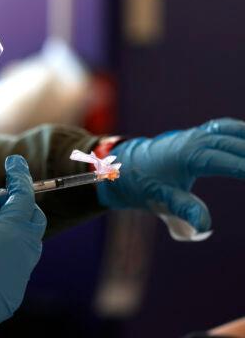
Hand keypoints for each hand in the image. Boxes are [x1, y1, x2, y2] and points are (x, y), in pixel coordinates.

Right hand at [0, 156, 46, 337]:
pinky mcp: (13, 294)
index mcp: (11, 233)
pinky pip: (17, 267)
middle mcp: (23, 253)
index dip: (19, 176)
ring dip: (10, 229)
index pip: (23, 196)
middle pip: (33, 219)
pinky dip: (6, 253)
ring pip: (27, 244)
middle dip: (17, 204)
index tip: (13, 162)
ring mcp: (21, 276)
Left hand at [97, 118, 244, 232]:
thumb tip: (205, 228)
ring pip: (235, 131)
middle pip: (238, 144)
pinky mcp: (199, 134)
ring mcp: (199, 134)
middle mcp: (197, 139)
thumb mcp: (162, 200)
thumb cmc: (144, 184)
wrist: (124, 166)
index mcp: (190, 155)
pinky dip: (243, 133)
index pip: (231, 161)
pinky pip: (228, 128)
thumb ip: (185, 211)